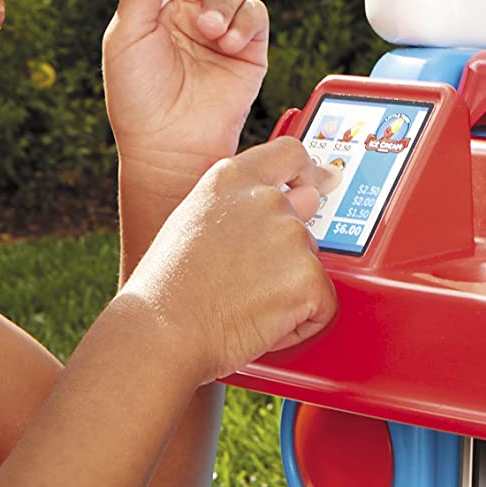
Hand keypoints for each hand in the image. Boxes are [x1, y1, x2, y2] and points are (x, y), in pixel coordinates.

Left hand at [103, 0, 268, 188]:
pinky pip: (256, 15)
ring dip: (222, 3)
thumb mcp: (125, 37)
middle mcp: (188, 11)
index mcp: (154, 4)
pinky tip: (228, 41)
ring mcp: (219, 28)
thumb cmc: (136, 98)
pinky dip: (245, 22)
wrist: (169, 147)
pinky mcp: (249, 48)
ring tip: (208, 30)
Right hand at [119, 138, 336, 383]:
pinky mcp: (309, 277)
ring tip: (244, 304)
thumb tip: (273, 209)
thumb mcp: (192, 222)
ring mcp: (291, 236)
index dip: (307, 172)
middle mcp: (267, 199)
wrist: (163, 332)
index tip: (318, 182)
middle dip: (288, 249)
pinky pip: (323, 303)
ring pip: (311, 264)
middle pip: (305, 218)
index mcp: (232, 179)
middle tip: (250, 281)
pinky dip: (302, 321)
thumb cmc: (167, 290)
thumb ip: (235, 207)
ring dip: (290, 288)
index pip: (290, 154)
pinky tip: (261, 323)